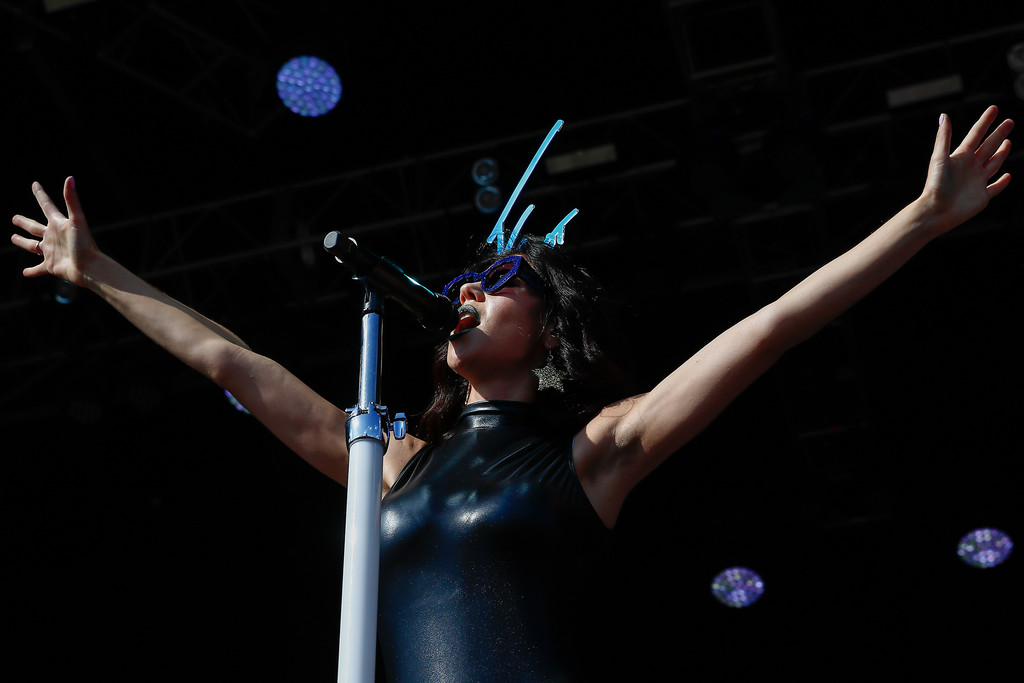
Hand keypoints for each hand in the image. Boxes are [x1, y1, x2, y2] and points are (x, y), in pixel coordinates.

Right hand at [10, 177, 96, 286]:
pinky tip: (24, 272)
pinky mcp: (51, 266)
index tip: (35, 184)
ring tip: (13, 238)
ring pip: (33, 246)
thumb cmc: (85, 244)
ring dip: (23, 243)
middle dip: (24, 222)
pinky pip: (38, 269)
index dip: (40, 195)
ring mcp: (52, 252)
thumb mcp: (77, 220)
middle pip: (35, 227)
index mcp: (59, 224)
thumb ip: (72, 200)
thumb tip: (70, 178)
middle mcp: (54, 237)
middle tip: (14, 218)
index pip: (47, 206)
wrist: (90, 268)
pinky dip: (31, 271)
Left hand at [921, 106, 1012, 233]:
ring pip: (993, 164)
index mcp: (961, 157)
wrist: (935, 211)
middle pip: (988, 146)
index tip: (994, 108)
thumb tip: (944, 115)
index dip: (985, 121)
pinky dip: (1002, 182)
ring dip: (1001, 153)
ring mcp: (978, 181)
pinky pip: (995, 187)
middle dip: (999, 134)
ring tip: (1008, 142)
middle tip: (1010, 121)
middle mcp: (970, 167)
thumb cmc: (935, 185)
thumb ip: (944, 138)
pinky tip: (1007, 175)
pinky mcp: (982, 196)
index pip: (976, 134)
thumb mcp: (939, 158)